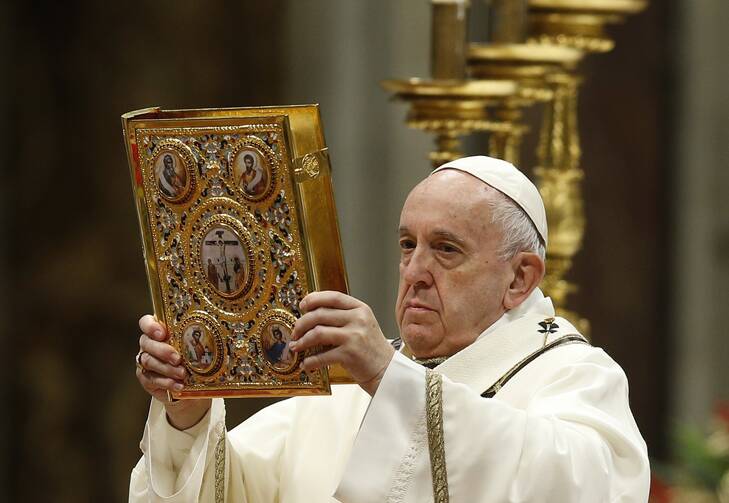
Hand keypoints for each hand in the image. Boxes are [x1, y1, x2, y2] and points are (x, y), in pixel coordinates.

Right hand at [136, 315, 210, 429]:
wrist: (190, 386)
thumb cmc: (194, 359)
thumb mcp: (197, 347)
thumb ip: (198, 339)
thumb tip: (220, 335)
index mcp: (159, 330)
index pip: (146, 322)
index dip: (150, 327)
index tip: (162, 333)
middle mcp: (149, 344)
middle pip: (146, 342)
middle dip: (162, 350)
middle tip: (178, 358)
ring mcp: (145, 360)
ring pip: (148, 361)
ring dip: (166, 368)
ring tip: (182, 373)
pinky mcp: (146, 378)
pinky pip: (151, 379)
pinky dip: (166, 382)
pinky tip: (179, 385)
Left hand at [290, 291, 394, 395]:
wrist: (387, 370)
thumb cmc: (371, 348)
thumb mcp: (362, 324)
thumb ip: (343, 316)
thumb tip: (311, 314)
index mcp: (360, 308)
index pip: (333, 297)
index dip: (314, 299)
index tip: (302, 305)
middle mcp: (358, 319)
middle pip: (320, 314)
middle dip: (301, 324)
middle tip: (295, 332)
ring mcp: (354, 336)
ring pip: (317, 333)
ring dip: (302, 341)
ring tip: (297, 347)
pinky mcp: (350, 354)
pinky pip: (322, 355)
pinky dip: (310, 361)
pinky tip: (306, 364)